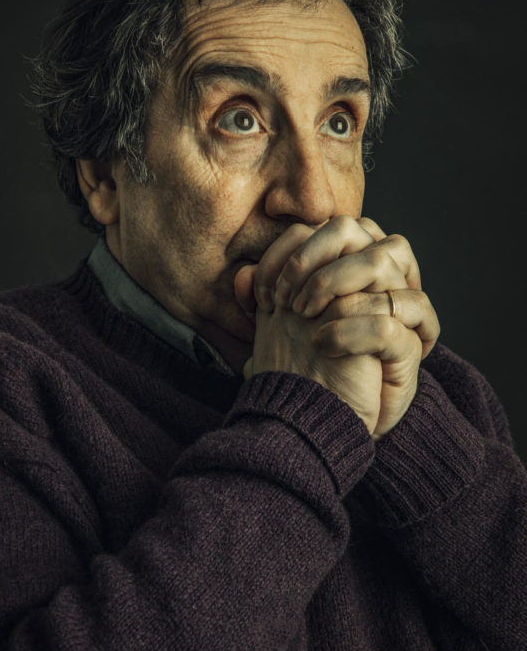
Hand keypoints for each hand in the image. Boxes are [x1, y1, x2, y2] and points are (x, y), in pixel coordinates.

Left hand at [234, 216, 439, 437]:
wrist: (324, 423)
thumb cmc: (304, 370)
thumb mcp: (277, 331)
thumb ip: (263, 300)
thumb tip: (240, 276)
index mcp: (347, 269)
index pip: (323, 228)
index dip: (288, 251)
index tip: (262, 293)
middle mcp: (375, 281)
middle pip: (355, 228)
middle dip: (311, 257)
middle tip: (285, 300)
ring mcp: (398, 309)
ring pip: (383, 259)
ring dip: (333, 279)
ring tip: (303, 314)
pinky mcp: (409, 346)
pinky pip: (389, 320)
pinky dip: (351, 328)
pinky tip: (322, 344)